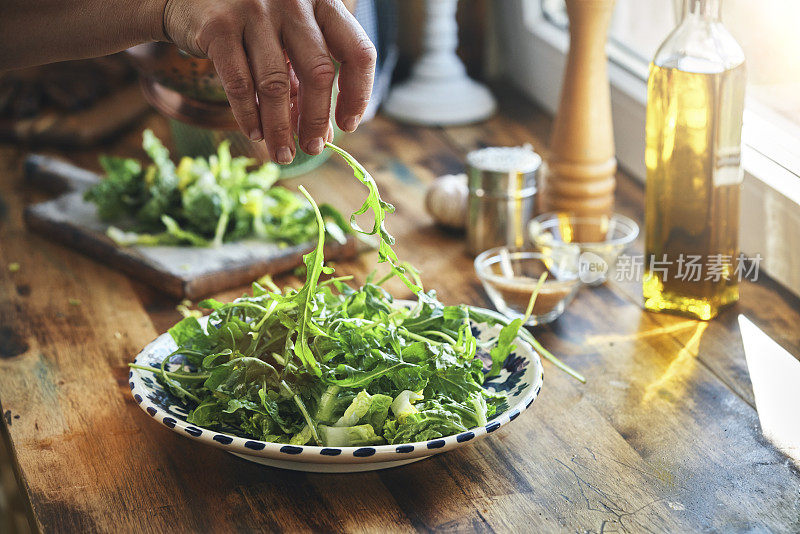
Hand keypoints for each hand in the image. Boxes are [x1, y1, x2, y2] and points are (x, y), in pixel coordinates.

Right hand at [163, 0, 375, 163]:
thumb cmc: (254, 22)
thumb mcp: (290, 40)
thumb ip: (307, 79)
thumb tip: (325, 136)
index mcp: (322, 1)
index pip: (357, 51)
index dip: (358, 93)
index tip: (348, 124)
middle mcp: (293, 2)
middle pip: (318, 72)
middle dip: (317, 120)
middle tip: (313, 148)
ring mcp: (255, 11)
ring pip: (276, 85)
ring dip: (280, 129)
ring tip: (283, 154)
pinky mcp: (219, 27)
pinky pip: (240, 85)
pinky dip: (249, 116)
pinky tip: (255, 134)